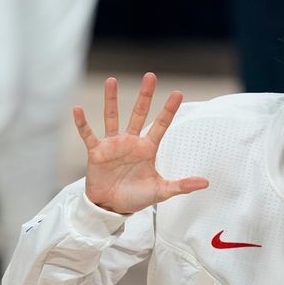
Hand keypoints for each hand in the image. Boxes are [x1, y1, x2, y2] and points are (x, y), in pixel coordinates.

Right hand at [73, 72, 208, 213]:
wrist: (112, 208)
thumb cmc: (136, 197)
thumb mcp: (161, 191)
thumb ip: (182, 185)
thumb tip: (206, 182)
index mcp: (147, 149)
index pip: (161, 125)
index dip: (169, 109)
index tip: (178, 93)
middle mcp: (131, 142)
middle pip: (139, 113)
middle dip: (145, 96)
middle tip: (150, 76)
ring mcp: (113, 145)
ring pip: (112, 117)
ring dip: (111, 100)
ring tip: (112, 80)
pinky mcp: (96, 152)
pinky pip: (87, 135)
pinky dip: (82, 123)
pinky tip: (78, 109)